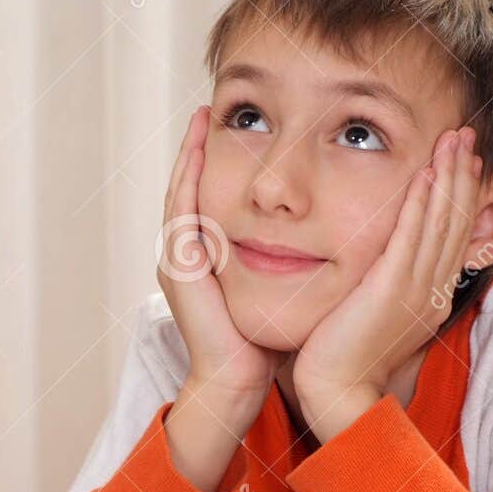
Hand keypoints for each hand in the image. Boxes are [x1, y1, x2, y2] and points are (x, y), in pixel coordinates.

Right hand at [158, 106, 281, 418]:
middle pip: (189, 187)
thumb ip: (283, 260)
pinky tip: (201, 149)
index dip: (218, 162)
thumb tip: (315, 235)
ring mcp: (176, 260)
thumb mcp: (275, 290)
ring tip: (203, 118)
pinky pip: (180, 210)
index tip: (235, 127)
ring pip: (180, 192)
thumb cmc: (262, 344)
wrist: (238, 383)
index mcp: (207, 259)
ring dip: (191, 153)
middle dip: (198, 148)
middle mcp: (185, 255)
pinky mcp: (179, 267)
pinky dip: (189, 177)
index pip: (209, 197)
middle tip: (210, 108)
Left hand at [291, 125, 483, 442]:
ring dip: (448, 177)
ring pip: (440, 223)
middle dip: (461, 174)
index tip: (462, 161)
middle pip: (455, 221)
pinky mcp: (393, 291)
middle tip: (467, 135)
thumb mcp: (370, 315)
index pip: (450, 234)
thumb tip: (377, 265)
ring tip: (455, 139)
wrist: (335, 392)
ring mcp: (415, 290)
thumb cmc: (340, 358)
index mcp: (427, 296)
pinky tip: (426, 175)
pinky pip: (412, 239)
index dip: (459, 195)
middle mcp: (429, 290)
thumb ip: (380, 287)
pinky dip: (422, 205)